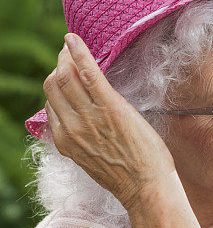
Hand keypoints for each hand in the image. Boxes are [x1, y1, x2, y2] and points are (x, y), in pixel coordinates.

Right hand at [43, 33, 177, 209]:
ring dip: (68, 57)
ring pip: (65, 76)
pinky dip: (79, 53)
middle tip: (69, 56)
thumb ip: (82, 141)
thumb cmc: (128, 176)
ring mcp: (90, 116)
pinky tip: (74, 40)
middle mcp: (72, 127)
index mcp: (66, 141)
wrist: (146, 187)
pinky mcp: (110, 107)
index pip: (50, 103)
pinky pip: (89, 73)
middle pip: (53, 85)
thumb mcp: (93, 161)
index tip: (67, 75)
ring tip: (74, 47)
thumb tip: (82, 124)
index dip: (57, 86)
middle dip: (59, 66)